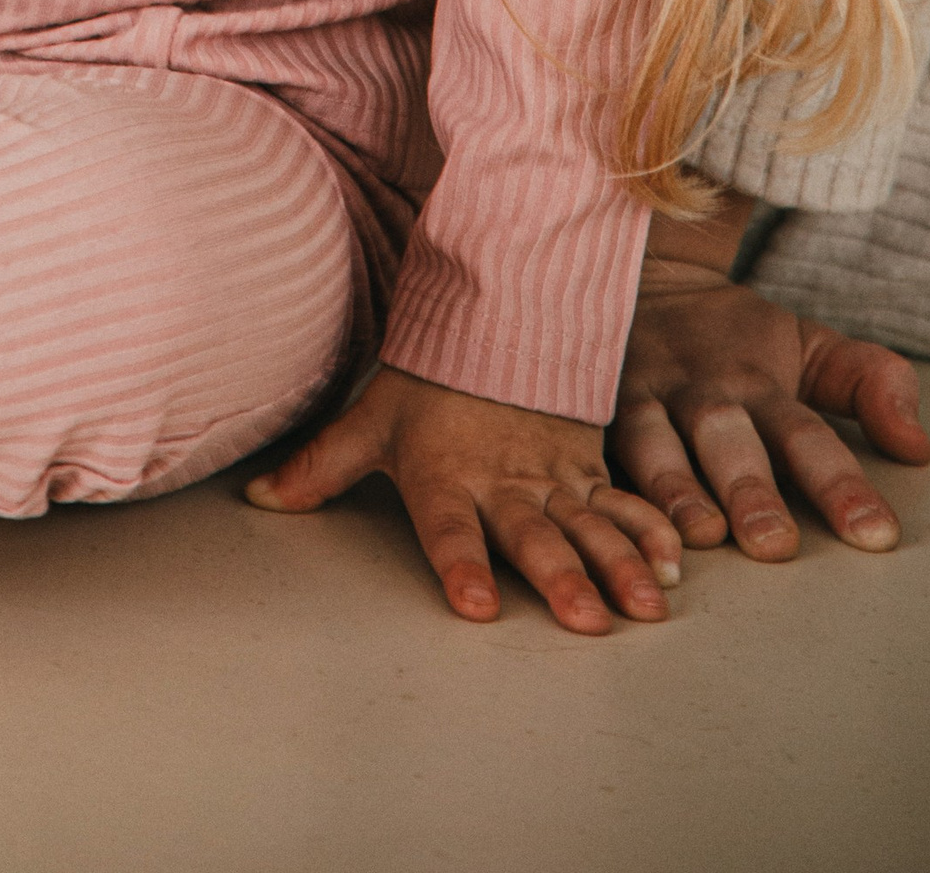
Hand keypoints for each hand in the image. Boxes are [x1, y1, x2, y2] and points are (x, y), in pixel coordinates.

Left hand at [245, 365, 679, 631]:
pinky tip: (674, 564)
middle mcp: (501, 480)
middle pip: (533, 535)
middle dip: (561, 577)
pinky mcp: (585, 464)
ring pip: (589, 524)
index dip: (462, 565)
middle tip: (587, 620)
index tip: (478, 605)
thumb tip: (255, 499)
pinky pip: (621, 500)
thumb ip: (317, 468)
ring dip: (619, 564)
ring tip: (644, 606)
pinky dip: (649, 529)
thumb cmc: (424, 377)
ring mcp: (550, 473)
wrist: (490, 308)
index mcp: (444, 474)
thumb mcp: (368, 419)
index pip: (449, 529)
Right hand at [614, 254, 928, 561]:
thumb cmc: (732, 336)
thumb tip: (919, 447)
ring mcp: (636, 392)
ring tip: (700, 535)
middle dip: (750, 490)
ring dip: (675, 488)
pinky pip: (588, 442)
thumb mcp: (807, 344)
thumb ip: (869, 384)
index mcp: (756, 379)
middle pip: (726, 438)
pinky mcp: (584, 404)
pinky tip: (611, 524)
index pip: (806, 434)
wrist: (637, 272)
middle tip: (776, 544)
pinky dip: (601, 482)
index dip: (840, 484)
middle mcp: (697, 387)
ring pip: (651, 441)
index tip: (876, 535)